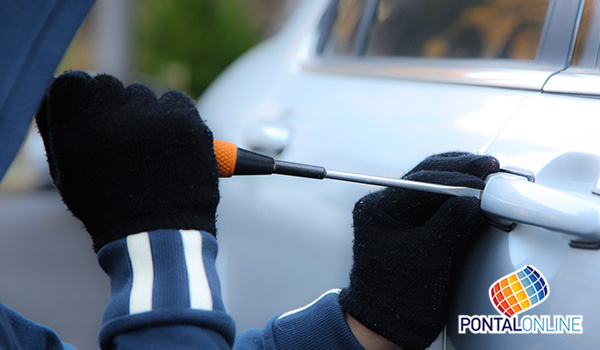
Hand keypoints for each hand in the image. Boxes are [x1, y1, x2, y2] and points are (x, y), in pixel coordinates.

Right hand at [36, 71, 218, 250]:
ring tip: (154, 155)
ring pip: (146, 95)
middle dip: (116, 108)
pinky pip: (177, 101)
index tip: (95, 114)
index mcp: (76, 129)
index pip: (72, 82)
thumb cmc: (110, 209)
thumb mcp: (70, 173)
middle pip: (110, 86)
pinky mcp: (185, 121)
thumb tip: (71, 94)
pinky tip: (174, 148)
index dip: (84, 98)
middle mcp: (113, 117)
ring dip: (147, 115)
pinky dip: (177, 118)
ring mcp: (152, 118)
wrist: (159, 237)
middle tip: (128, 143)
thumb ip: (65, 129)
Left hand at [339, 152, 498, 349]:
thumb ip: (451, 223)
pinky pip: (438, 200)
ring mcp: (399, 213)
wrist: (389, 322)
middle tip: (490, 167)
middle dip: (460, 170)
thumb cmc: (397, 295)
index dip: (455, 177)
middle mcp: (386, 206)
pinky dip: (460, 195)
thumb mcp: (428, 257)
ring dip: (461, 177)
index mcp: (378, 209)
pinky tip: (478, 192)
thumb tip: (475, 198)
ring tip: (488, 174)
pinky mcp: (414, 223)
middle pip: (426, 175)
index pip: (420, 181)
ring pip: (433, 183)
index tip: (483, 178)